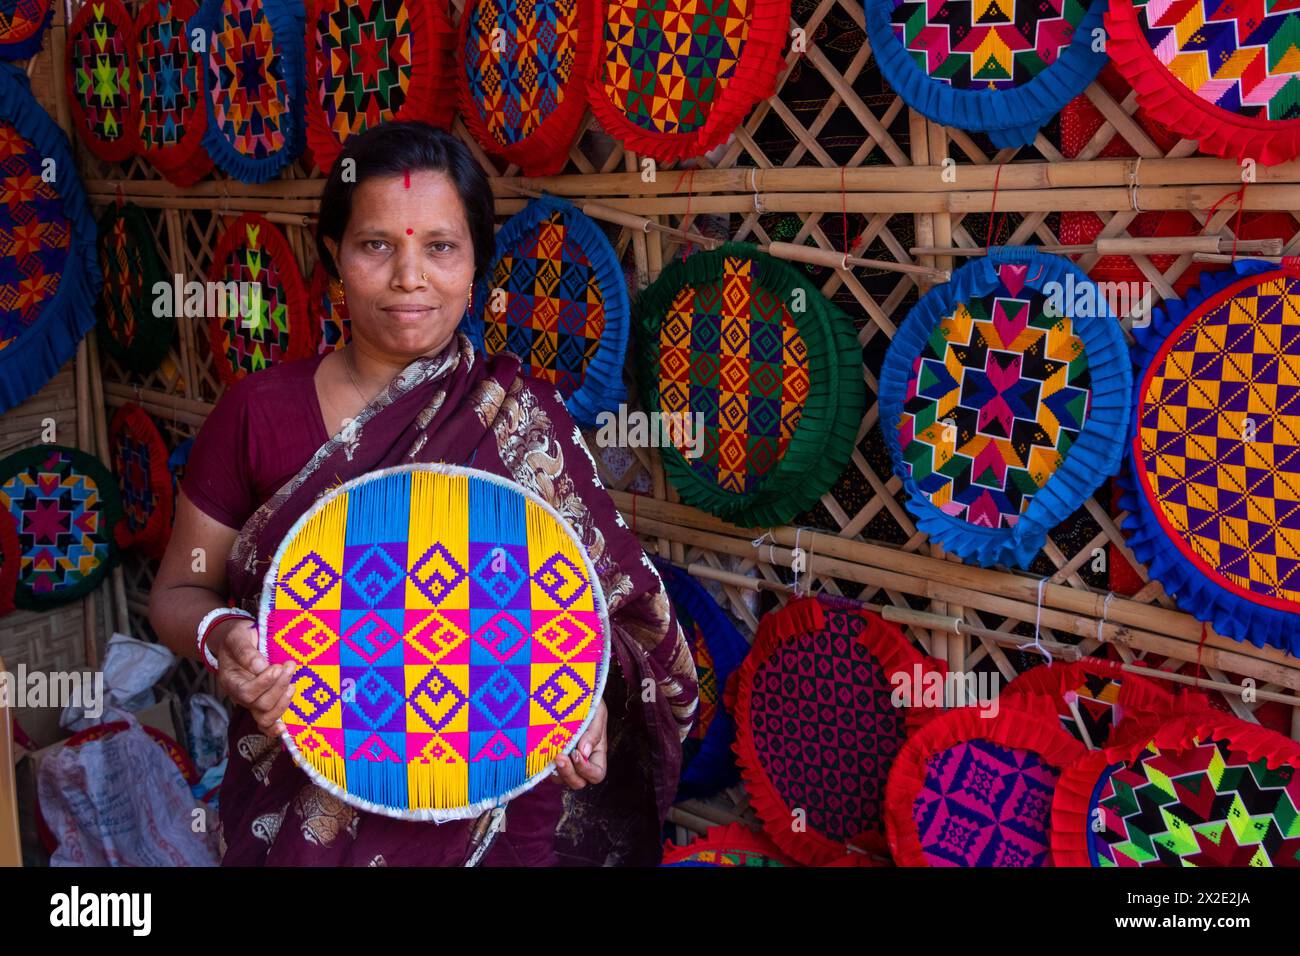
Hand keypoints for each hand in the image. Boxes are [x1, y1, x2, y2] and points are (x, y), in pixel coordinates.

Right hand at [212, 619, 294, 737]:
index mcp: (230, 680)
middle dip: (278, 687)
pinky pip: (266, 723)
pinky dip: (274, 728)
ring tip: (293, 684)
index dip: (264, 683)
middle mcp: (239, 696)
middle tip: (290, 666)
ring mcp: (252, 702)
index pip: (246, 691)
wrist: (240, 643)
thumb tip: (260, 666)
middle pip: (259, 704)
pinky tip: (284, 727)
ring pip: (265, 716)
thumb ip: (245, 651)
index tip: (277, 667)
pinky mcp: (263, 704)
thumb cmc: (239, 639)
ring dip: (283, 702)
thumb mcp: (237, 637)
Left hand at [553, 699, 606, 788]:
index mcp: (597, 752)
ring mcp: (566, 760)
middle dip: (569, 774)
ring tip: (550, 754)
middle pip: (578, 783)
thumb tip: (584, 752)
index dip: (587, 770)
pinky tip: (541, 753)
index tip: (575, 753)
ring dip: (556, 772)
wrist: (573, 691)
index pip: (597, 774)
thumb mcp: (597, 712)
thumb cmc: (589, 701)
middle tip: (559, 757)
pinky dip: (544, 766)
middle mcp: (582, 761)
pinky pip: (547, 770)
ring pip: (561, 780)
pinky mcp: (550, 756)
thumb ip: (594, 732)